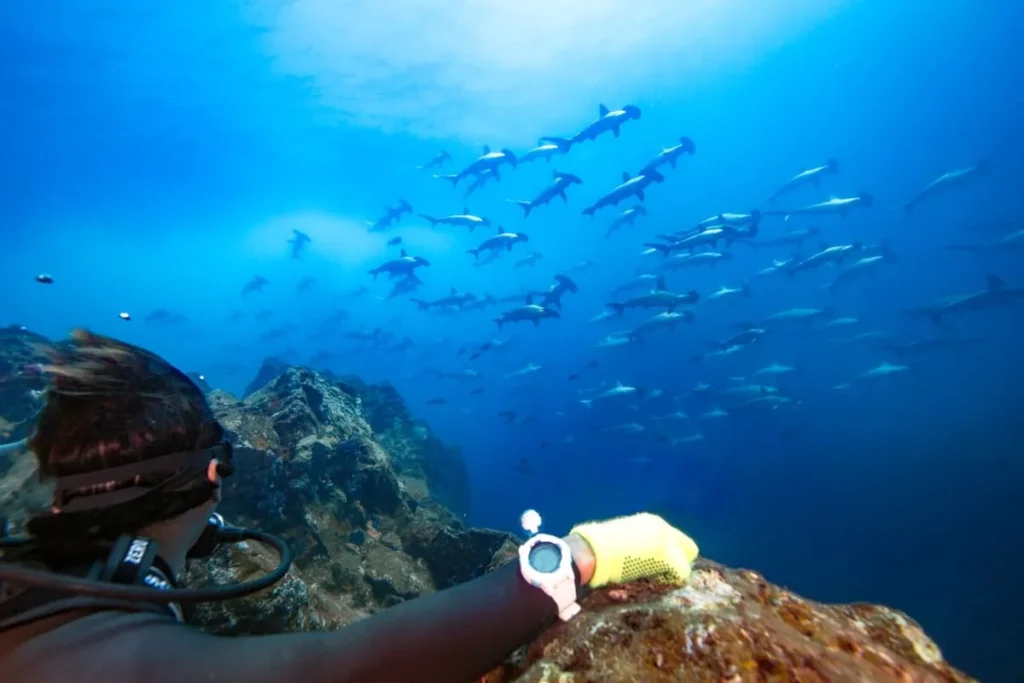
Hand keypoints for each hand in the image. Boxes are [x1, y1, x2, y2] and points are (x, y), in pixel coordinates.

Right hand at [568, 513, 698, 587]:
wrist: (595, 550)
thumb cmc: (600, 547)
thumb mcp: (622, 538)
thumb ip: (635, 543)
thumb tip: (635, 555)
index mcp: (651, 522)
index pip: (673, 538)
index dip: (669, 554)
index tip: (657, 566)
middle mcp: (663, 527)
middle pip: (687, 548)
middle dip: (679, 562)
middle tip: (664, 576)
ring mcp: (668, 540)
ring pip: (685, 561)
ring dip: (674, 572)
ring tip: (657, 581)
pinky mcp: (669, 557)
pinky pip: (682, 573)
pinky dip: (673, 581)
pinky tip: (658, 584)